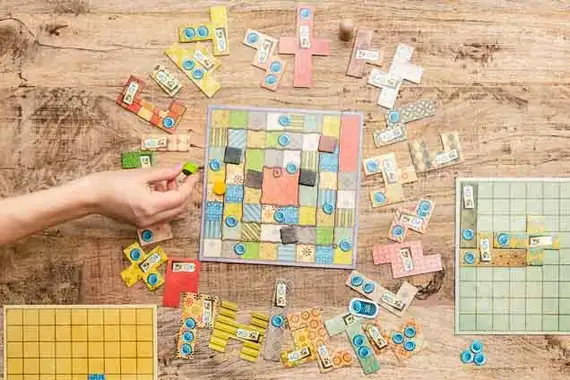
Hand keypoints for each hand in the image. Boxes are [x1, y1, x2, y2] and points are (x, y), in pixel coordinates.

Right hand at [83, 165, 199, 227]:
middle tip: (181, 176)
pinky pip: (162, 214)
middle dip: (184, 191)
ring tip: (165, 180)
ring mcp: (146, 223)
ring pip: (172, 212)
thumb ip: (163, 173)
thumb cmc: (111, 183)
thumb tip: (179, 169)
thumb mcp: (140, 174)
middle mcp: (151, 218)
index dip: (190, 185)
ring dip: (174, 197)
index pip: (180, 197)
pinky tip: (157, 188)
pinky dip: (165, 202)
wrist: (91, 196)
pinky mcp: (141, 223)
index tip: (193, 174)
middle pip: (180, 207)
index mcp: (151, 206)